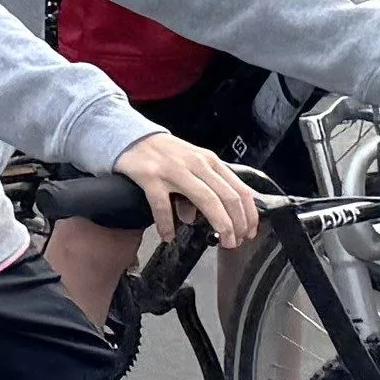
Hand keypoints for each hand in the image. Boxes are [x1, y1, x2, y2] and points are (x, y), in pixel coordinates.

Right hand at [116, 127, 268, 256]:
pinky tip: (168, 235)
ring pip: (206, 200)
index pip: (239, 190)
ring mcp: (174, 170)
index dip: (248, 214)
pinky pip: (163, 205)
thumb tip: (193, 218)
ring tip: (221, 241)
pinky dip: (167, 224)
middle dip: (237, 224)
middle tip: (236, 242)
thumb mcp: (190, 165)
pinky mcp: (150, 177)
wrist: (131, 137)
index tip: (248, 232)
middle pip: (227, 197)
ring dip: (219, 224)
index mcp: (210, 161)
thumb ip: (200, 188)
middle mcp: (197, 164)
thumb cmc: (164, 153)